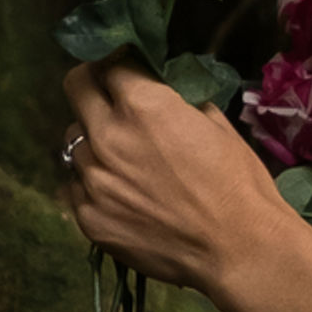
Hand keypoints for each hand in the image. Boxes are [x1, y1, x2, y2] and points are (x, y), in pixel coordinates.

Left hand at [59, 62, 283, 309]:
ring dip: (93, 140)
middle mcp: (107, 135)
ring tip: (121, 158)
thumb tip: (160, 92)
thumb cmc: (237, 183)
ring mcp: (92, 179)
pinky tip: (121, 194)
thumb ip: (177, 101)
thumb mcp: (215, 123)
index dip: (119, 63)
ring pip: (73, 142)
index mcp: (142, 105)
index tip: (128, 71)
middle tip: (113, 100)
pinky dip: (93, 183)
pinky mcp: (88, 217)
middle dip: (94, 86)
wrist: (238, 249)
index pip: (108, 62)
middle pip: (76, 89)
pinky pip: (75, 185)